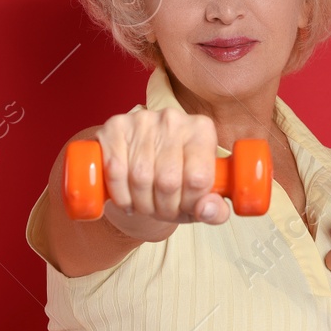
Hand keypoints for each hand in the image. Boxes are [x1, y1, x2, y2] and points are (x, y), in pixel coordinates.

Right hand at [93, 108, 230, 234]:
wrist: (138, 156)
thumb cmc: (177, 178)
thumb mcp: (201, 196)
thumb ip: (215, 210)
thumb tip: (206, 210)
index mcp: (202, 131)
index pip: (198, 178)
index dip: (190, 203)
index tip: (185, 208)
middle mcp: (174, 119)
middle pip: (168, 181)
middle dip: (164, 208)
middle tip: (162, 211)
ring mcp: (143, 120)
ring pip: (140, 178)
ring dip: (141, 204)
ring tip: (146, 205)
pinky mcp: (115, 126)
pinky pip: (115, 171)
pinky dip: (120, 196)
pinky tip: (127, 199)